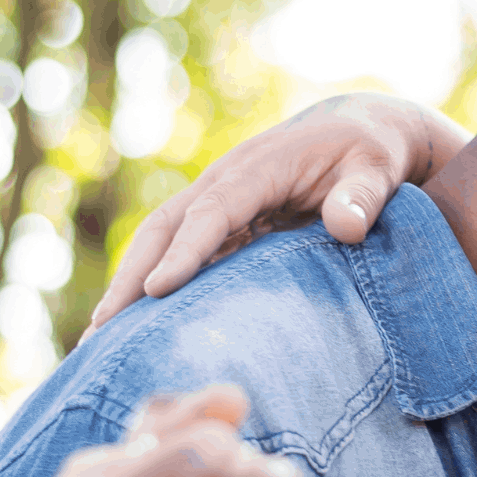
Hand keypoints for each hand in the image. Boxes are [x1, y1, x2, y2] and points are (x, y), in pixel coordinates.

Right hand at [85, 92, 470, 332]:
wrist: (361, 133)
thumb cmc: (371, 154)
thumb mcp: (377, 169)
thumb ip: (363, 196)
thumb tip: (346, 227)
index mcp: (259, 167)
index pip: (213, 210)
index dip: (185, 250)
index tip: (157, 290)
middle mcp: (226, 182)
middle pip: (165, 226)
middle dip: (131, 274)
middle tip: (103, 330)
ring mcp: (219, 203)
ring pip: (160, 242)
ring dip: (128, 287)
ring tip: (99, 343)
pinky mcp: (223, 224)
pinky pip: (179, 254)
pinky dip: (152, 288)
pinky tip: (135, 332)